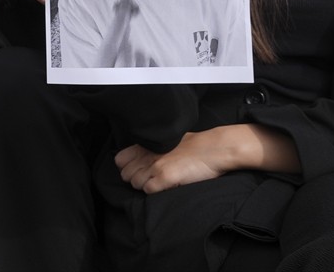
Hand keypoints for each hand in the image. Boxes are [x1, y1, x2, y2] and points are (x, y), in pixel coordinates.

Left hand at [115, 131, 229, 193]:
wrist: (214, 148)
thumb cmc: (194, 145)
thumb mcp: (166, 141)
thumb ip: (151, 148)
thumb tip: (141, 157)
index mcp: (146, 145)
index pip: (120, 160)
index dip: (127, 168)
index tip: (138, 171)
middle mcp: (147, 155)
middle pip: (126, 175)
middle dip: (136, 179)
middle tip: (151, 179)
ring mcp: (155, 166)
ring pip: (136, 184)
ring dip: (146, 186)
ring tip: (161, 182)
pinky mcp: (165, 177)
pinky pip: (148, 190)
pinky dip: (155, 192)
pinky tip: (167, 186)